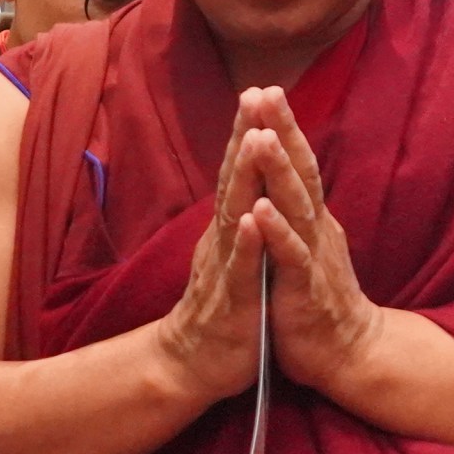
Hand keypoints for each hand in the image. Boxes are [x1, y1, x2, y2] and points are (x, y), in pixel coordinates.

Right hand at [149, 98, 274, 405]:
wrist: (192, 364)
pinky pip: (242, 269)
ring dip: (244, 178)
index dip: (248, 132)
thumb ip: (239, 215)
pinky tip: (254, 219)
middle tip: (254, 94)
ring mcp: (226, 268)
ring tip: (254, 140)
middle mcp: (223, 240)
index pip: (239, 172)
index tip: (261, 90)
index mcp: (229, 228)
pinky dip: (248, 243)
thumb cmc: (221, 306)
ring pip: (235, 216)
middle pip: (234, 181)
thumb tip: (248, 179)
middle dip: (245, 137)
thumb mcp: (234, 252)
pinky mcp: (234, 302)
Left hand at [235, 89, 390, 398]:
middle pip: (301, 171)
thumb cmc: (317, 296)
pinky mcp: (305, 288)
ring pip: (296, 206)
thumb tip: (286, 170)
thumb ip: (297, 208)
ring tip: (260, 137)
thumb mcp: (305, 243)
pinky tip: (259, 211)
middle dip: (283, 131)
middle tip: (267, 91)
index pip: (298, 163)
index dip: (283, 127)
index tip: (263, 89)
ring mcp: (313, 256)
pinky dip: (276, 232)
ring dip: (278, 171)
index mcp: (312, 217)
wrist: (347, 352)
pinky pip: (290, 257)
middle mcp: (317, 228)